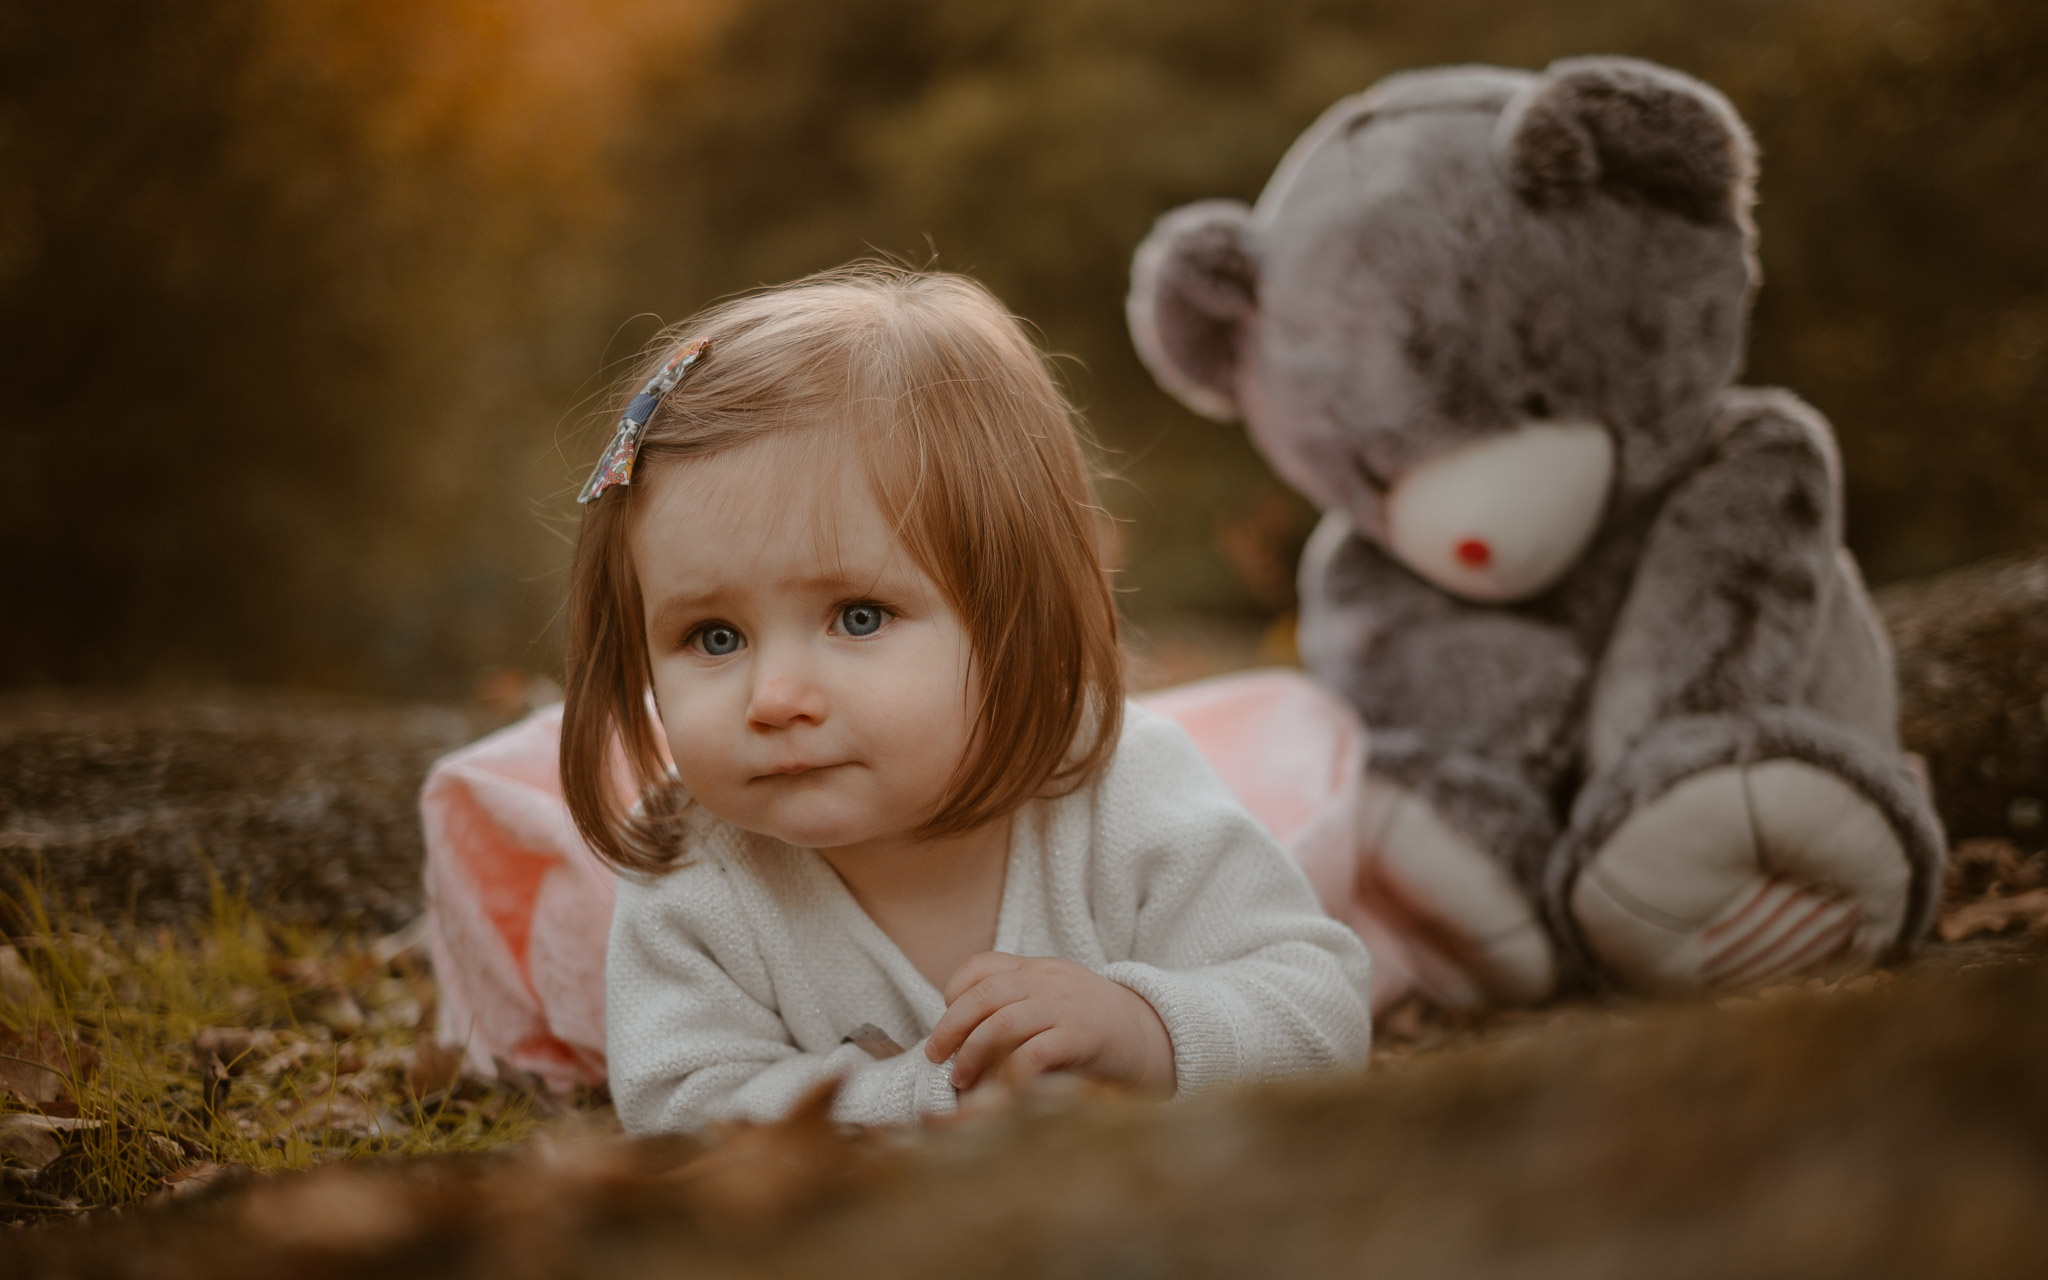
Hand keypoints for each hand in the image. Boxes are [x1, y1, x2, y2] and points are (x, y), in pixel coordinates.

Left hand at [924, 952, 1174, 1094]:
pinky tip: (997, 1088)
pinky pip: (1034, 1052)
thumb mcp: (1056, 1000)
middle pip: (984, 995)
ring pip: (1001, 1022)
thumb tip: (964, 1035)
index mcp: (1039, 969)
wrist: (1156, 1037)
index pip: (983, 966)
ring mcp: (1066, 1007)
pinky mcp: (1082, 1037)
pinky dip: (1008, 1071)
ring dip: (972, 1053)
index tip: (946, 1019)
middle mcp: (1049, 982)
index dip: (955, 991)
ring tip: (961, 1079)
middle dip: (951, 1026)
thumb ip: (1019, 1004)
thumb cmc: (1096, 1028)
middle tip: (935, 1055)